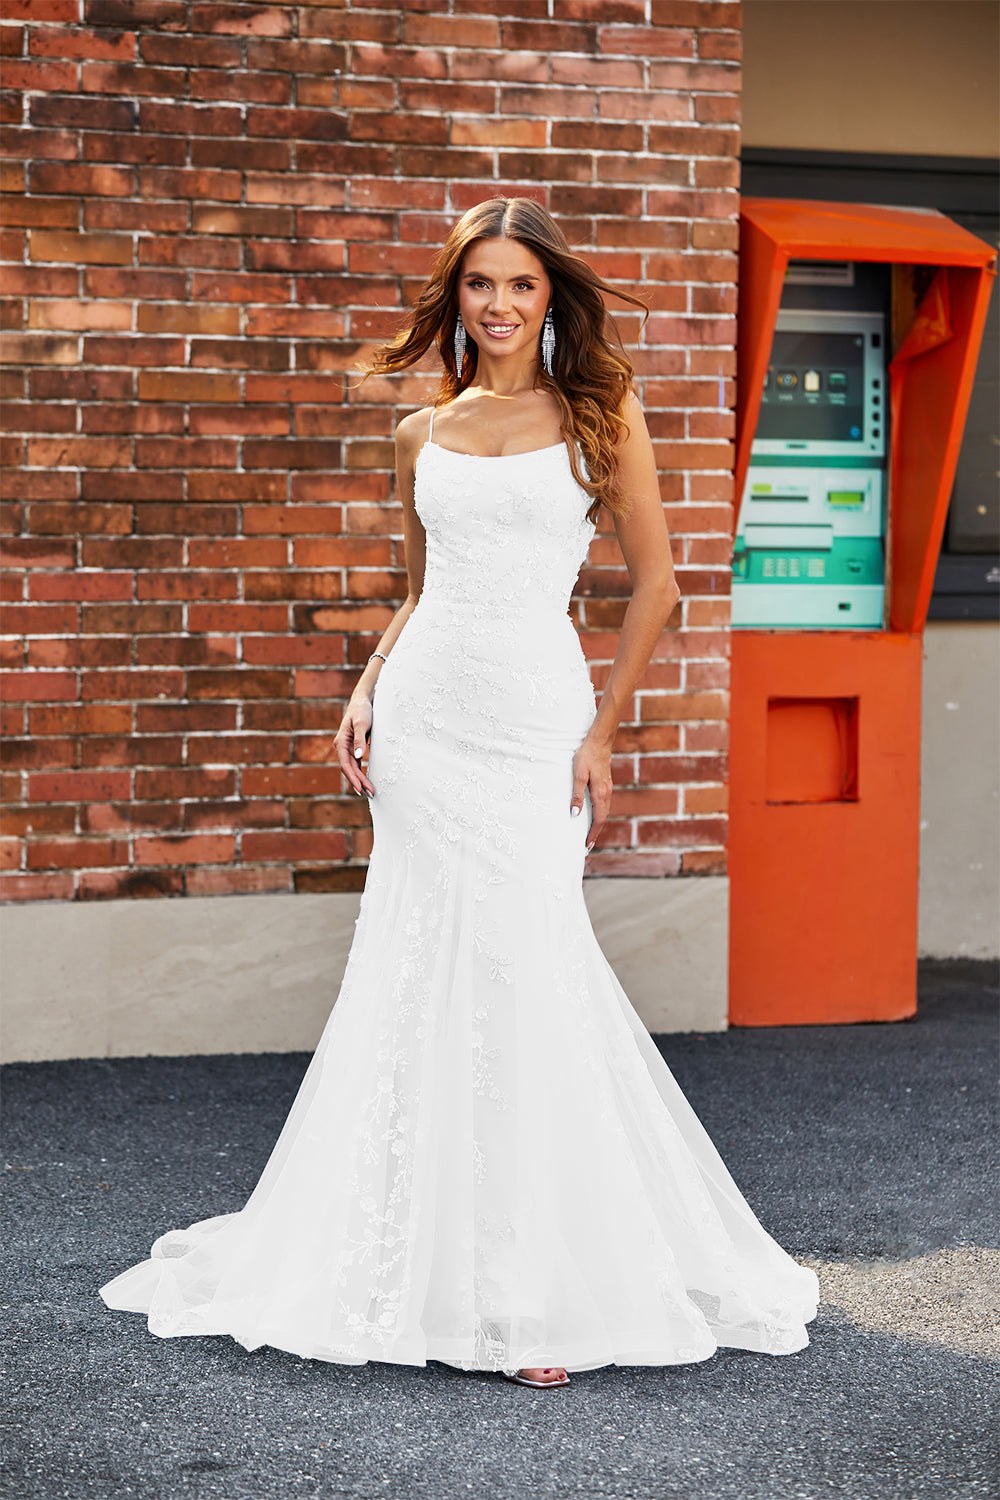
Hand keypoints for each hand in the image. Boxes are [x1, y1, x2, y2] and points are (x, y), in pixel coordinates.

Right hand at [335, 696, 374, 795]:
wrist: (361, 702)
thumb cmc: (361, 711)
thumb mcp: (362, 723)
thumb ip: (360, 739)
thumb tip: (358, 756)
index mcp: (341, 742)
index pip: (345, 764)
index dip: (352, 778)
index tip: (360, 789)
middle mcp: (342, 747)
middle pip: (349, 769)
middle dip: (359, 782)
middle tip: (370, 794)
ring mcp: (347, 748)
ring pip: (352, 768)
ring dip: (360, 780)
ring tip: (370, 791)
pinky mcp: (354, 748)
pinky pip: (356, 764)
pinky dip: (361, 773)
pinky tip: (366, 781)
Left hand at [571, 735, 612, 851]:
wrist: (599, 742)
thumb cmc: (586, 756)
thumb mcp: (578, 775)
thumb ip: (577, 795)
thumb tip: (574, 814)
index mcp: (600, 793)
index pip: (598, 819)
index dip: (593, 833)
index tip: (587, 845)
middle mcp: (606, 793)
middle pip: (603, 818)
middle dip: (596, 832)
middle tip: (588, 845)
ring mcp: (607, 789)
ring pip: (604, 811)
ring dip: (598, 824)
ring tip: (590, 834)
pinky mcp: (606, 785)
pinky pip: (604, 804)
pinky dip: (600, 814)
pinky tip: (594, 816)